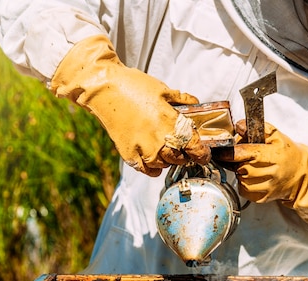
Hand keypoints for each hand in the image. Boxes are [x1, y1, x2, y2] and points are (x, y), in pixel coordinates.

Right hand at [50, 35, 210, 176]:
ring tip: (170, 154)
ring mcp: (142, 148)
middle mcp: (158, 138)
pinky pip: (145, 169)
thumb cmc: (133, 85)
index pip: (194, 146)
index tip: (203, 154)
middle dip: (185, 155)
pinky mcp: (128, 153)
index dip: (202, 153)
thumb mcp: (162, 89)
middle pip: (180, 158)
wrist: (104, 88)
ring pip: (164, 164)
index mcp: (170, 121)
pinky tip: (155, 165)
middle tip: (186, 150)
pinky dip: (153, 169)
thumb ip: (181, 99)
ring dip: (169, 161)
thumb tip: (194, 103)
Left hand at [215, 120, 307, 223]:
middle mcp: (270, 172)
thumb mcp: (277, 136)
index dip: (228, 152)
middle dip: (238, 162)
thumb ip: (258, 128)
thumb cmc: (288, 154)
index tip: (221, 151)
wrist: (302, 176)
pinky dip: (244, 184)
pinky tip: (253, 179)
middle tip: (247, 158)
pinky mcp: (263, 198)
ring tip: (252, 168)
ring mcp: (266, 187)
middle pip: (240, 167)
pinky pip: (244, 191)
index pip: (242, 153)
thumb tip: (239, 126)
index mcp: (272, 154)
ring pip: (240, 180)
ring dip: (241, 173)